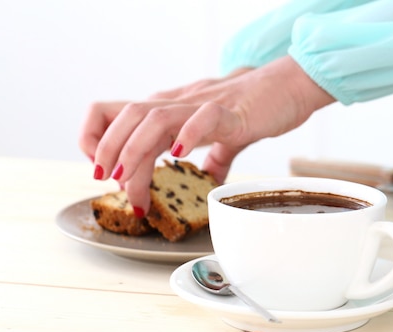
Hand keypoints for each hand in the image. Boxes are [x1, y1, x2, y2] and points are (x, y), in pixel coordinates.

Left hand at [79, 56, 334, 215]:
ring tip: (129, 181)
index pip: (118, 111)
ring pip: (153, 118)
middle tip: (110, 184)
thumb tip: (210, 178)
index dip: (100, 138)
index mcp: (174, 107)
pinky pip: (203, 118)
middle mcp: (181, 102)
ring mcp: (204, 104)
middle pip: (127, 115)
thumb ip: (213, 153)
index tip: (107, 171)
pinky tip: (179, 156)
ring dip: (134, 151)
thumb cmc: (259, 106)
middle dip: (109, 151)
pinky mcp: (232, 110)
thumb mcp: (226, 133)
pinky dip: (187, 135)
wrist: (292, 86)